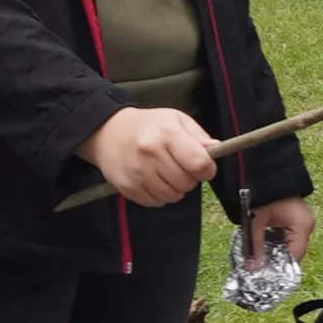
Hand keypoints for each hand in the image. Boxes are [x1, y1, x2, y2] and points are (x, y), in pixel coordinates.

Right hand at [86, 103, 223, 206]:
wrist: (106, 131)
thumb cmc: (148, 125)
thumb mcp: (176, 120)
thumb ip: (198, 135)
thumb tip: (216, 149)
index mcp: (167, 133)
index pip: (200, 163)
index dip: (207, 169)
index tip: (203, 167)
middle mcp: (151, 153)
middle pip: (187, 183)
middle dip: (190, 178)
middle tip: (180, 167)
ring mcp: (137, 172)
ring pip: (172, 196)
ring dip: (175, 189)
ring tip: (166, 174)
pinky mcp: (127, 187)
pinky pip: (155, 202)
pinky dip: (160, 196)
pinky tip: (154, 181)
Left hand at [239, 194, 320, 266]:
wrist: (266, 173)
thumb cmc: (262, 194)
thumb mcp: (256, 221)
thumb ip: (255, 245)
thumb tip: (252, 267)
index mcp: (302, 225)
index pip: (294, 255)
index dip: (280, 266)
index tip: (265, 274)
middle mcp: (307, 226)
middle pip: (293, 251)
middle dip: (276, 259)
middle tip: (259, 267)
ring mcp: (304, 222)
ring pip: (291, 245)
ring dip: (276, 251)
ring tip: (261, 257)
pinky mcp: (298, 219)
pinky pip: (290, 236)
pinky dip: (278, 242)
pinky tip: (266, 245)